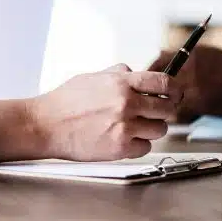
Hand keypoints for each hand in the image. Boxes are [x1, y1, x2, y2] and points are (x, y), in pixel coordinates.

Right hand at [31, 63, 183, 160]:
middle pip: (168, 108)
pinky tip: (123, 138)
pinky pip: (145, 147)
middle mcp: (126, 103)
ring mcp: (125, 126)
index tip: (176, 93)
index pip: (164, 82)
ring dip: (150, 128)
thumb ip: (116, 74)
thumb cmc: (64, 102)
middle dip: (163, 110)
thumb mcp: (91, 77)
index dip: (174, 89)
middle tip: (154, 112)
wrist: (45, 125)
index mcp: (121, 83)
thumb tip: (134, 72)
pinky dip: (138, 145)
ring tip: (133, 126)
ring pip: (160, 129)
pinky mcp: (120, 148)